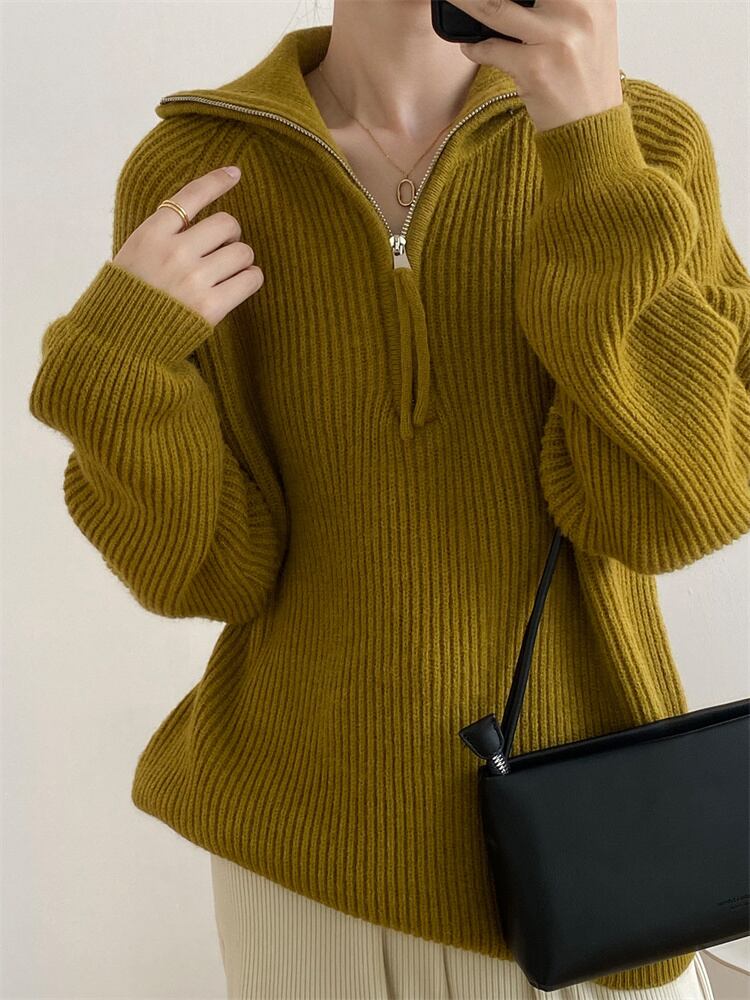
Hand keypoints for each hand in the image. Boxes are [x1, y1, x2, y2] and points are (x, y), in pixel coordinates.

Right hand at [112, 165, 263, 327]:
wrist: (121, 340)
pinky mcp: (211, 306)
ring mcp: (193, 279)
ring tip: (226, 272)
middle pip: (227, 224)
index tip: (235, 174)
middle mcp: (174, 252)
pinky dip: (250, 279)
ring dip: (240, 260)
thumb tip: (202, 215)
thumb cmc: (131, 295)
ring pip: (242, 251)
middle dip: (230, 236)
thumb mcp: (136, 251)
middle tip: (221, 251)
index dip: (217, 181)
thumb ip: (164, 233)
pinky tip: (238, 285)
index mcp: (152, 233)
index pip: (191, 196)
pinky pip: (250, 279)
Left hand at [451, 0, 623, 132]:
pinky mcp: (536, 68)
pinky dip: (474, 47)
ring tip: (453, 1)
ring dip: (466, 3)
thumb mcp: (587, 28)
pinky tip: (471, 47)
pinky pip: (490, 48)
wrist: (590, 127)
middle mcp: (581, 11)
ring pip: (495, 7)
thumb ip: (558, 5)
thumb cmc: (582, 78)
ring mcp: (558, 39)